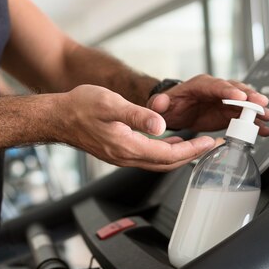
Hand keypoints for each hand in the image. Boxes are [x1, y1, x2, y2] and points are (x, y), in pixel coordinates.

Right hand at [60, 85, 215, 170]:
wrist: (58, 117)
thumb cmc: (80, 107)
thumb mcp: (111, 104)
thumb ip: (137, 116)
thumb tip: (161, 125)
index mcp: (127, 146)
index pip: (168, 155)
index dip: (192, 150)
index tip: (209, 142)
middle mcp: (125, 157)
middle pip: (166, 163)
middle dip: (191, 156)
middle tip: (210, 146)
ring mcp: (121, 157)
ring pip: (157, 162)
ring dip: (178, 155)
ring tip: (195, 145)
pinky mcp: (116, 152)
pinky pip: (146, 157)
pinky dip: (163, 152)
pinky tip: (168, 142)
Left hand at [147, 75, 268, 134]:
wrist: (172, 111)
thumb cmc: (168, 104)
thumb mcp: (160, 103)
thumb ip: (159, 102)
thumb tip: (158, 102)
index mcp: (200, 85)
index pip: (216, 85)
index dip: (228, 90)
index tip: (240, 95)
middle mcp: (216, 90)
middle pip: (236, 90)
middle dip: (250, 97)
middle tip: (262, 104)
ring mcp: (224, 102)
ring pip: (244, 104)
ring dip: (257, 111)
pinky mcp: (227, 114)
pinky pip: (243, 117)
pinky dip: (254, 124)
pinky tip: (264, 130)